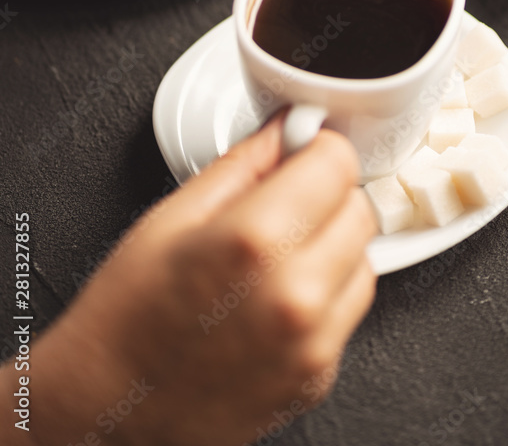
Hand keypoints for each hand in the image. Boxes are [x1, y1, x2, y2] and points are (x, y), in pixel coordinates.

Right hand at [0, 117, 375, 445]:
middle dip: (328, 195)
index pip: (337, 163)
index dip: (316, 148)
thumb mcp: (173, 216)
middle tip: (287, 199)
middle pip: (360, 210)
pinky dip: (326, 295)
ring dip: (333, 246)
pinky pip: (348, 312)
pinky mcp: (318, 378)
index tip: (303, 149)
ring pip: (364, 261)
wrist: (106, 408)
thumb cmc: (126, 317)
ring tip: (278, 254)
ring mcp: (312, 343)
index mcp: (257, 240)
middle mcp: (296, 294)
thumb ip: (243, 164)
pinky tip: (278, 297)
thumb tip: (283, 134)